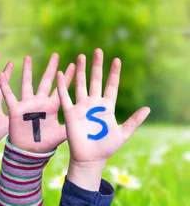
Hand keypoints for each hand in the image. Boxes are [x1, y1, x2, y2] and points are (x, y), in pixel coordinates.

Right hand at [0, 53, 74, 152]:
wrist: (28, 153)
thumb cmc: (45, 144)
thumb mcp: (62, 134)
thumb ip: (72, 125)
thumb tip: (90, 122)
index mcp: (52, 107)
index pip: (61, 88)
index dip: (68, 77)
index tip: (74, 64)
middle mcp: (40, 102)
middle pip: (46, 81)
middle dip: (51, 68)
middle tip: (56, 55)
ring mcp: (27, 105)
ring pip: (27, 84)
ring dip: (27, 71)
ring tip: (28, 57)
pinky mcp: (15, 110)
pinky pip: (9, 95)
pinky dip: (5, 86)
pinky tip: (1, 74)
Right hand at [56, 49, 149, 189]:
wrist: (89, 158)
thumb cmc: (106, 148)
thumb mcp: (123, 134)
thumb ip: (134, 121)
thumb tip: (147, 109)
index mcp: (107, 107)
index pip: (111, 86)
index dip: (114, 73)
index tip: (116, 60)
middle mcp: (94, 104)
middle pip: (96, 81)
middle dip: (97, 66)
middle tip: (98, 51)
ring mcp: (81, 107)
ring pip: (81, 85)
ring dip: (81, 71)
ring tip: (81, 56)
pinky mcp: (70, 113)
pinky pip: (65, 96)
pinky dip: (63, 85)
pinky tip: (61, 73)